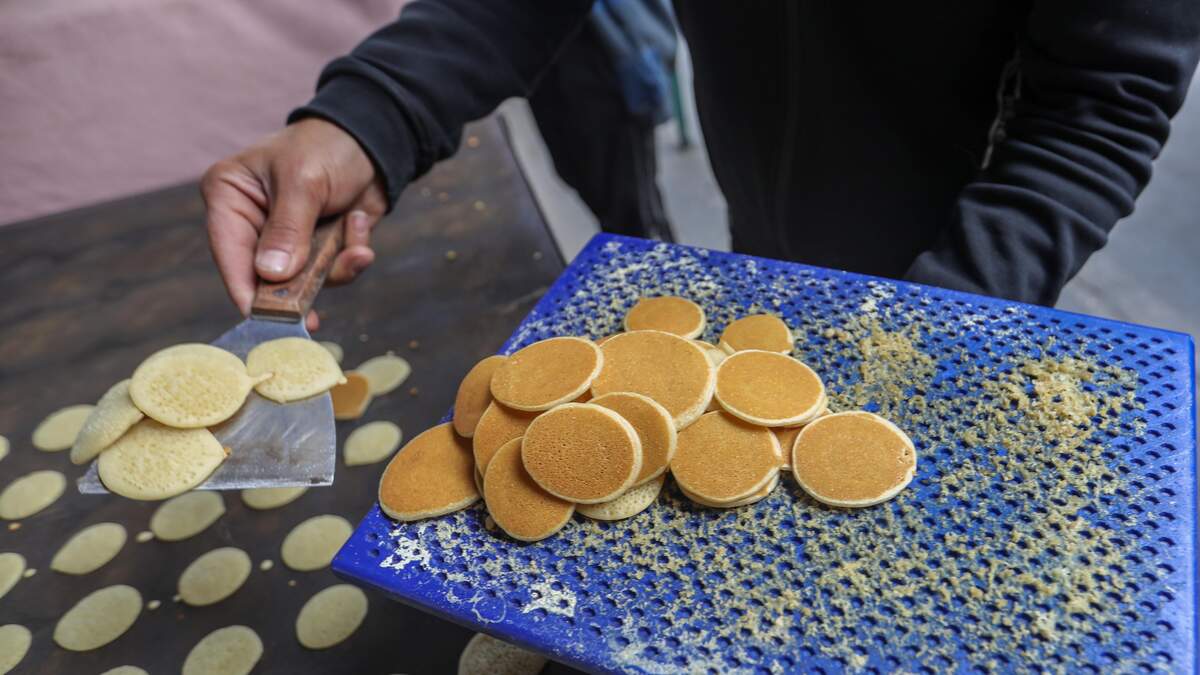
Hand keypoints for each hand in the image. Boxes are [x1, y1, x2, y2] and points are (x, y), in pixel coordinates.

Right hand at [201, 118, 385, 330]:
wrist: (375, 141)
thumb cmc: (327, 146)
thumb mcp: (304, 181)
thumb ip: (288, 229)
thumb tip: (271, 275)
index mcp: (229, 196)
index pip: (229, 253)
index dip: (245, 290)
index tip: (266, 319)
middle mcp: (251, 223)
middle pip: (264, 278)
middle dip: (300, 286)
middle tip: (315, 314)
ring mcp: (286, 240)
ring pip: (303, 282)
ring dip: (335, 267)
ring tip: (357, 242)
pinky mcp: (316, 249)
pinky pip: (332, 272)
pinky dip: (351, 255)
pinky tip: (359, 222)